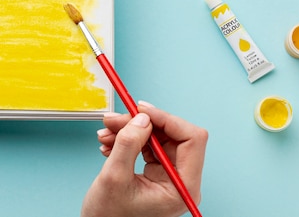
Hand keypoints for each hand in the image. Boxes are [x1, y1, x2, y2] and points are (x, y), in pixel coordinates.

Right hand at [81, 101, 207, 216]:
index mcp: (182, 187)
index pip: (192, 140)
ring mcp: (169, 177)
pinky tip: (110, 144)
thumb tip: (142, 118)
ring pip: (157, 137)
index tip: (142, 110)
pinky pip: (147, 146)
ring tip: (106, 134)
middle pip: (172, 135)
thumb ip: (129, 144)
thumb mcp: (114, 177)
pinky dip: (128, 140)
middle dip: (141, 123)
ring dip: (130, 130)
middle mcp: (180, 181)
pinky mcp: (157, 173)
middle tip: (115, 120)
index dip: (167, 119)